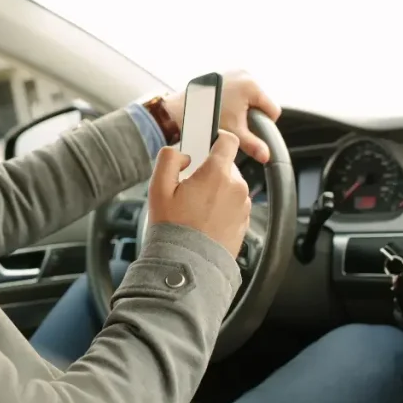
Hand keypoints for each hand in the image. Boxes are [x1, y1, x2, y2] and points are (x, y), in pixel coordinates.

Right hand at [148, 130, 250, 257]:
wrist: (188, 264)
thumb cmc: (173, 228)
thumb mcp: (158, 188)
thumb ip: (168, 159)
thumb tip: (182, 154)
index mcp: (217, 174)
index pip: (228, 141)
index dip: (216, 139)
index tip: (207, 144)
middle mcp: (236, 187)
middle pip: (226, 166)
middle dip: (209, 172)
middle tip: (189, 189)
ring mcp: (242, 206)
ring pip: (230, 187)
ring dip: (216, 191)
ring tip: (195, 209)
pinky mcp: (244, 223)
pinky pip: (233, 206)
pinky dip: (221, 208)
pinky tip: (204, 221)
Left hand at [162, 70, 281, 163]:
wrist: (178, 110)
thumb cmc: (205, 120)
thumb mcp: (233, 133)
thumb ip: (253, 145)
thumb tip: (266, 156)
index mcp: (252, 87)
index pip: (272, 110)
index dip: (265, 125)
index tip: (252, 131)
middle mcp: (244, 75)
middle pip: (261, 102)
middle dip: (252, 115)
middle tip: (237, 125)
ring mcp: (233, 72)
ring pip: (250, 96)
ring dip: (243, 108)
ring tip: (228, 116)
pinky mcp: (223, 74)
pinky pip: (238, 89)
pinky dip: (234, 99)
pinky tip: (222, 109)